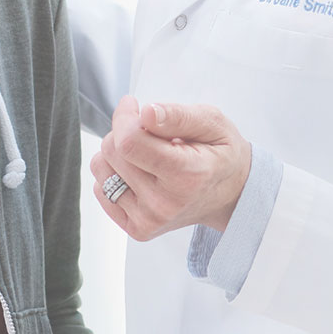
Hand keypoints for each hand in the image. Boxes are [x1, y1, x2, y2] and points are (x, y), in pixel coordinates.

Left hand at [88, 94, 251, 240]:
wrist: (232, 195)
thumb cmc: (220, 154)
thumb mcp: (212, 123)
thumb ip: (179, 116)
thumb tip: (146, 113)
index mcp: (187, 175)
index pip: (130, 142)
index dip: (125, 116)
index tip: (134, 105)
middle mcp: (165, 203)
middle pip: (113, 152)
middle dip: (124, 130)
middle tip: (150, 131)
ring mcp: (149, 220)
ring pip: (101, 168)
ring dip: (117, 152)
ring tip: (147, 153)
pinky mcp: (138, 229)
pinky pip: (100, 189)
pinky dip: (115, 173)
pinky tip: (141, 172)